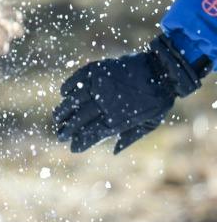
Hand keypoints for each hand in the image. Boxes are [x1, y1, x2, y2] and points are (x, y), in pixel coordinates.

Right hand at [54, 33, 203, 153]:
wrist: (164, 71)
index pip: (92, 133)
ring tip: (57, 118)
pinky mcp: (98, 70)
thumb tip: (114, 151)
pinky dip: (69, 86)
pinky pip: (77, 79)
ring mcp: (100, 85)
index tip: (72, 146)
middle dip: (67, 129)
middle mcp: (106, 103)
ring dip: (63, 110)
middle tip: (60, 135)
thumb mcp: (149, 124)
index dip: (80, 141)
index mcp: (118, 119)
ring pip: (74, 100)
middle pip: (79, 119)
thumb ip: (130, 137)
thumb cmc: (159, 100)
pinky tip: (64, 93)